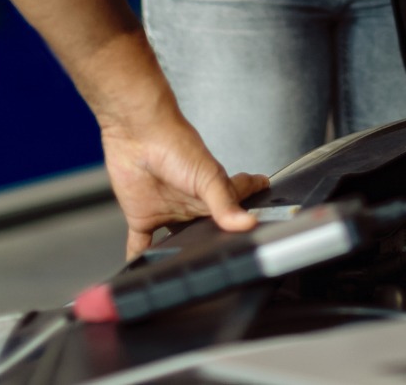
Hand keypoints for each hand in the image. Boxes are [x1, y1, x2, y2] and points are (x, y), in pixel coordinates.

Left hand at [101, 109, 269, 259]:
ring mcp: (169, 211)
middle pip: (211, 227)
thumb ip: (225, 204)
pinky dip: (140, 258)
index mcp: (215, 191)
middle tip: (228, 257)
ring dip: (183, 253)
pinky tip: (143, 269)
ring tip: (191, 271)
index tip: (268, 213)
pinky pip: (141, 244)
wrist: (137, 133)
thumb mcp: (208, 176)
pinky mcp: (143, 217)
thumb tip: (247, 224)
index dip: (255, 203)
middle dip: (219, 240)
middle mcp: (194, 204)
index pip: (242, 197)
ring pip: (179, 240)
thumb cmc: (175, 143)